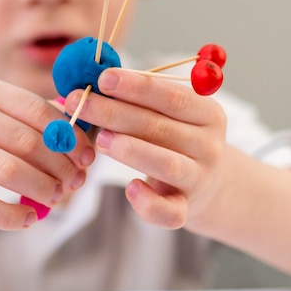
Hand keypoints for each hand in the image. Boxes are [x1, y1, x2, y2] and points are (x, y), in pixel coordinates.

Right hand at [0, 75, 94, 229]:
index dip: (69, 135)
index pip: (37, 109)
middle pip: (28, 141)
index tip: (87, 156)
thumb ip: (23, 118)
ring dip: (41, 189)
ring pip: (10, 171)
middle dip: (60, 166)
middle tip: (75, 182)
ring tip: (55, 199)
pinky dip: (11, 216)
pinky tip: (27, 219)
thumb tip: (76, 134)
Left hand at [64, 67, 225, 228]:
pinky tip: (130, 188)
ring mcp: (200, 179)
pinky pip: (170, 212)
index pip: (172, 96)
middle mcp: (208, 145)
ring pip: (166, 164)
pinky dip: (149, 202)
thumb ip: (142, 98)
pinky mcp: (187, 209)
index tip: (103, 78)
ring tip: (99, 138)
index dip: (137, 86)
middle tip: (81, 104)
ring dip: (130, 150)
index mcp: (207, 113)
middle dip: (115, 113)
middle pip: (160, 127)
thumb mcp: (171, 113)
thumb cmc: (177, 136)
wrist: (209, 182)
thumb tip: (98, 80)